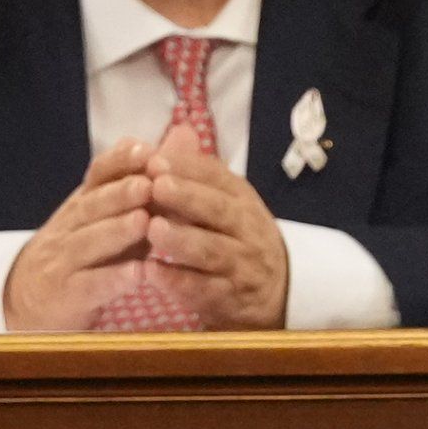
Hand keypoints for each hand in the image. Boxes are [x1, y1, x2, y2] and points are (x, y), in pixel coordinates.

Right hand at [2, 139, 154, 330]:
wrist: (29, 298)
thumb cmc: (88, 252)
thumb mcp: (113, 215)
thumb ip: (147, 181)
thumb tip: (184, 136)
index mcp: (85, 203)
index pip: (97, 175)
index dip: (119, 162)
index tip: (146, 150)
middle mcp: (71, 226)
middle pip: (92, 206)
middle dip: (120, 193)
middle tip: (148, 185)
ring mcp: (64, 260)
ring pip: (88, 243)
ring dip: (116, 232)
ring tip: (144, 222)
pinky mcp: (66, 295)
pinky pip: (89, 286)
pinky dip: (113, 279)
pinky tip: (138, 274)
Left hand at [139, 125, 293, 328]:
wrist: (276, 293)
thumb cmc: (236, 239)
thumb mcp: (225, 202)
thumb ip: (197, 173)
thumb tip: (179, 129)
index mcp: (242, 199)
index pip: (219, 177)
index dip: (187, 169)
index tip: (154, 160)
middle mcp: (248, 229)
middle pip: (220, 211)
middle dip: (188, 198)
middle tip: (155, 186)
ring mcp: (242, 266)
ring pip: (214, 251)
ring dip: (182, 240)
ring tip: (153, 228)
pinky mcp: (231, 299)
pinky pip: (205, 290)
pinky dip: (178, 281)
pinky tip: (151, 272)